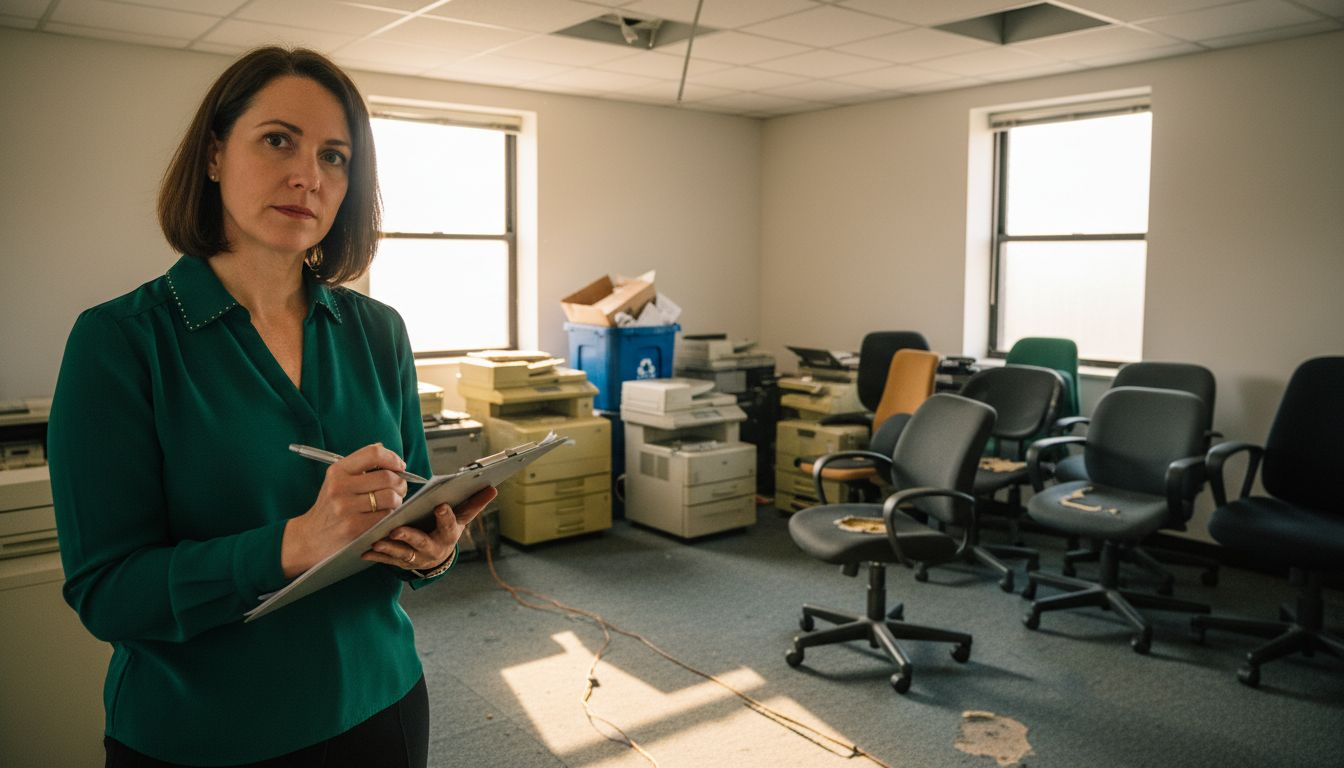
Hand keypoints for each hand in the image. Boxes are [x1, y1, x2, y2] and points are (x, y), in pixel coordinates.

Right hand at [282, 443, 408, 577]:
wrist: (311, 536)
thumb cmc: (331, 506)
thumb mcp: (338, 481)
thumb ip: (361, 466)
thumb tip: (389, 455)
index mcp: (338, 471)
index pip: (373, 454)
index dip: (393, 458)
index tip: (400, 466)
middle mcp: (340, 487)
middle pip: (387, 477)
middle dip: (401, 483)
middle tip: (400, 488)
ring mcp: (346, 508)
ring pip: (391, 498)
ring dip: (398, 501)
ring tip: (392, 503)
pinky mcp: (354, 527)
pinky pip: (386, 516)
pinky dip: (390, 515)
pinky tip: (383, 516)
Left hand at [361, 486, 497, 572]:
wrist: (436, 556)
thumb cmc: (446, 530)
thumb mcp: (461, 519)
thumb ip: (473, 504)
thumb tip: (493, 488)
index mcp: (448, 535)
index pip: (449, 525)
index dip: (446, 517)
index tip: (440, 506)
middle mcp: (433, 549)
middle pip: (421, 543)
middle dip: (409, 536)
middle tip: (396, 529)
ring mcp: (416, 558)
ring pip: (402, 554)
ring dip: (389, 548)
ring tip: (376, 540)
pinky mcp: (401, 563)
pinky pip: (387, 561)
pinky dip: (376, 556)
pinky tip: (365, 550)